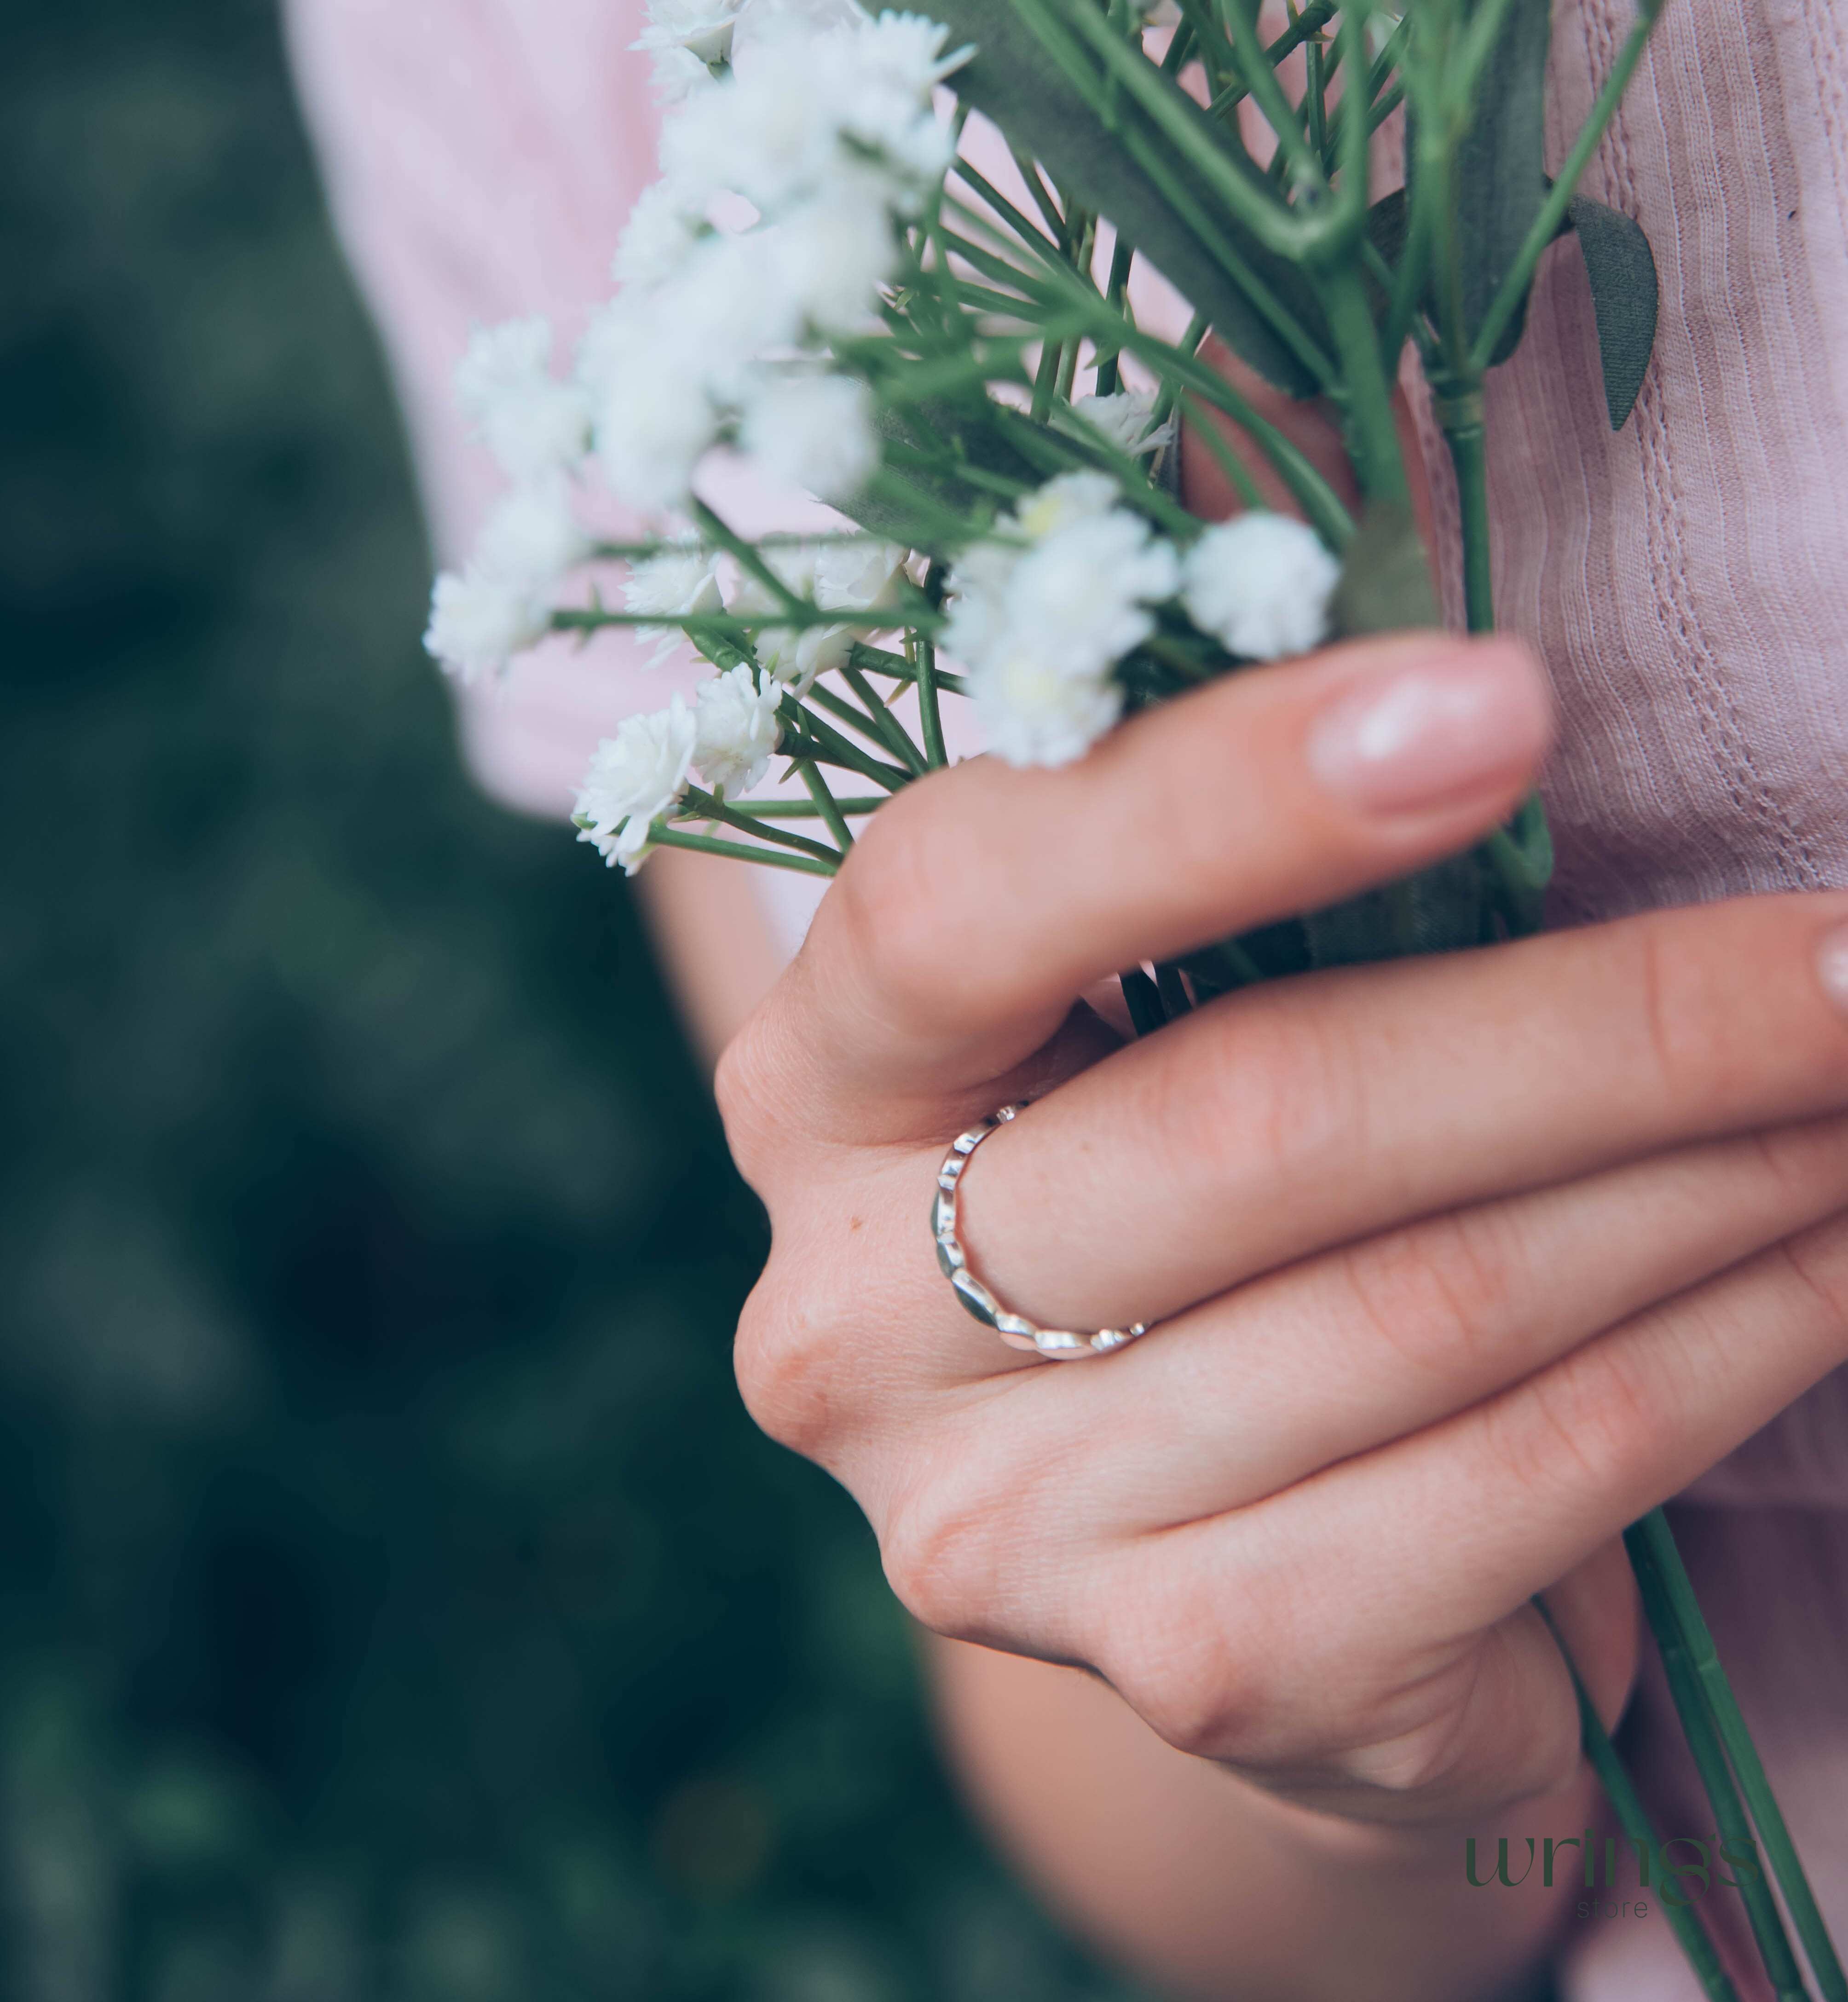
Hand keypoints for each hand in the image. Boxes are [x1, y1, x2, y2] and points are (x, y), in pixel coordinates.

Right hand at [716, 629, 1847, 1827]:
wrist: (1205, 1542)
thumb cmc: (1190, 1203)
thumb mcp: (1146, 1029)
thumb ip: (1236, 901)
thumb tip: (1495, 719)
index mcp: (821, 1086)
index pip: (964, 910)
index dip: (1217, 801)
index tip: (1499, 709)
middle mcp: (858, 1316)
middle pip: (1254, 1121)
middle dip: (1608, 1024)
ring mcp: (1007, 1517)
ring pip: (1425, 1306)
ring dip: (1710, 1179)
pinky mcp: (1193, 1662)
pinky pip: (1512, 1484)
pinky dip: (1719, 1356)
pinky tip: (1836, 1269)